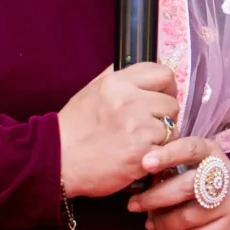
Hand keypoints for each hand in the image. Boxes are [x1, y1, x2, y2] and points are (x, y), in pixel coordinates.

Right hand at [57, 63, 179, 196]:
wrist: (57, 160)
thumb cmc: (74, 129)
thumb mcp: (92, 91)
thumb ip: (117, 77)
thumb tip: (144, 68)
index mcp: (117, 82)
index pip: (162, 73)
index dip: (167, 87)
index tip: (161, 97)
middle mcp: (129, 100)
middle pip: (171, 103)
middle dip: (164, 116)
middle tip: (148, 127)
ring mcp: (137, 127)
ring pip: (172, 128)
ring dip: (162, 138)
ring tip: (140, 144)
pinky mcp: (142, 152)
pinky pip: (167, 150)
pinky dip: (158, 156)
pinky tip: (140, 157)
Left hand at [128, 136, 229, 229]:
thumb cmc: (198, 175)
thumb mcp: (187, 161)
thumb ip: (167, 163)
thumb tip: (133, 171)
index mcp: (210, 151)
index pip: (190, 149)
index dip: (168, 155)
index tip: (145, 164)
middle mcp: (225, 172)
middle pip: (187, 186)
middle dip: (155, 198)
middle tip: (133, 205)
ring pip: (191, 215)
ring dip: (165, 222)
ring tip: (150, 224)